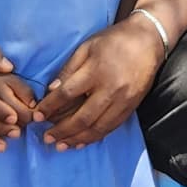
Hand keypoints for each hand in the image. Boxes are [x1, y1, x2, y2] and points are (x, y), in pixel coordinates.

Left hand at [35, 15, 163, 149]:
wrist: (148, 42)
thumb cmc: (114, 41)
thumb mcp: (87, 47)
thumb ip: (69, 69)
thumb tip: (52, 91)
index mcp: (96, 71)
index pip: (67, 94)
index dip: (50, 107)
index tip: (37, 116)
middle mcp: (110, 89)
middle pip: (82, 117)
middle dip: (62, 131)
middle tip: (46, 138)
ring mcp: (123, 101)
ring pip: (97, 128)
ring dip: (77, 139)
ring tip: (61, 146)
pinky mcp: (131, 108)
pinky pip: (111, 128)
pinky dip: (95, 137)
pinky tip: (82, 142)